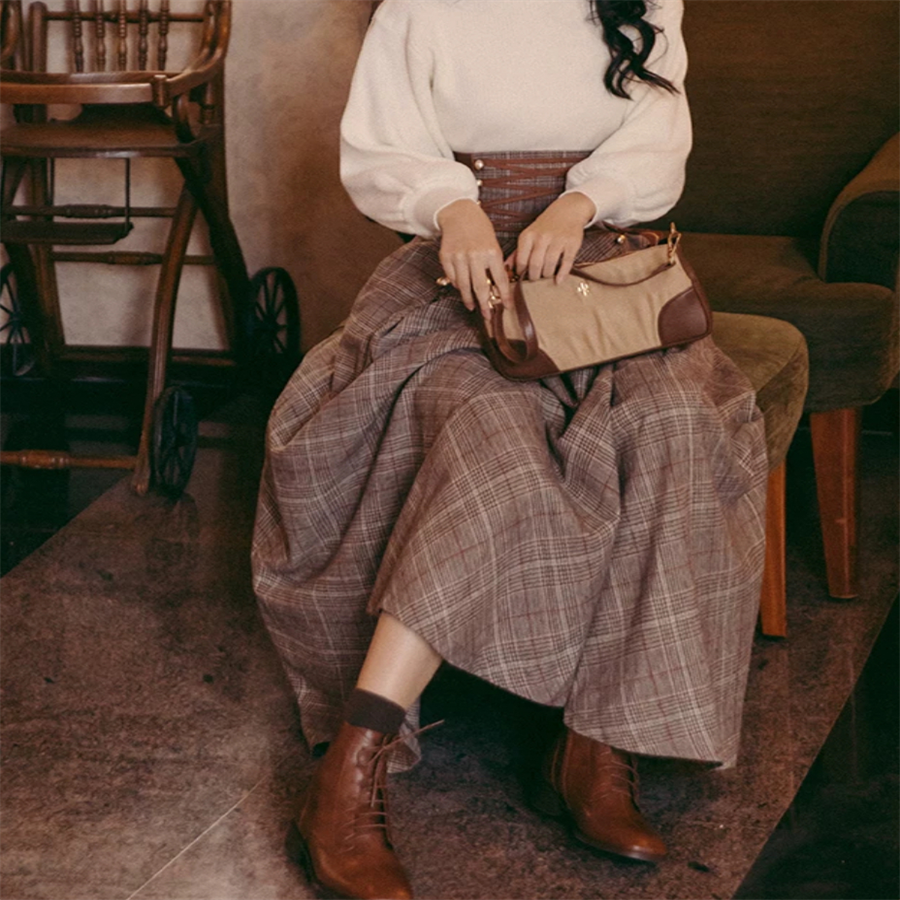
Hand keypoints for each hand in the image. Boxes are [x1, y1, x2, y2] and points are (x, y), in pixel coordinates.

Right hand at [437, 199, 511, 315]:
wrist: (460, 214)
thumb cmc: (480, 231)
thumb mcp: (493, 244)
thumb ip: (494, 265)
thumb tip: (496, 289)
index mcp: (492, 252)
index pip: (500, 280)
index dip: (505, 296)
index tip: (508, 308)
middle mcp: (475, 255)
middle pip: (481, 287)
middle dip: (485, 305)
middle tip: (488, 317)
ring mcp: (459, 257)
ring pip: (464, 286)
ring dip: (469, 299)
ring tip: (472, 307)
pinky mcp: (446, 257)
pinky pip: (453, 278)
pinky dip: (457, 285)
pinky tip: (461, 288)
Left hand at [508, 192, 595, 283]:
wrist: (567, 210)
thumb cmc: (545, 226)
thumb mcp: (529, 235)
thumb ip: (518, 252)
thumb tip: (507, 269)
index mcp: (528, 235)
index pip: (522, 260)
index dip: (522, 272)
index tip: (523, 277)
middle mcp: (542, 237)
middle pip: (535, 265)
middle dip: (534, 277)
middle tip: (535, 280)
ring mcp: (558, 240)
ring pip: (550, 265)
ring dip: (547, 275)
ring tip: (545, 276)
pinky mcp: (572, 243)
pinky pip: (566, 262)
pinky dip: (562, 274)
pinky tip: (558, 280)